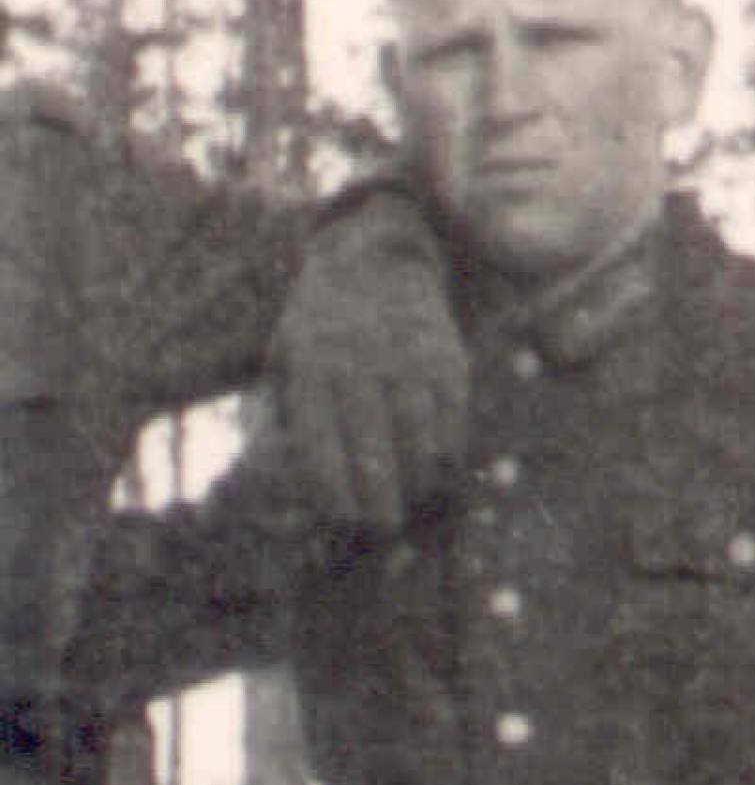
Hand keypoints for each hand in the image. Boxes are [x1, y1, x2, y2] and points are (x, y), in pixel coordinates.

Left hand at [272, 193, 467, 533]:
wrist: (379, 259)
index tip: (341, 518)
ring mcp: (408, 357)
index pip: (322, 445)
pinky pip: (451, 416)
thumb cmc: (321, 323)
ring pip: (418, 437)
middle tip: (382, 525)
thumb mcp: (284, 354)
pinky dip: (447, 447)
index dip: (333, 491)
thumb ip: (277, 412)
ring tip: (411, 497)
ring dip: (416, 478)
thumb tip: (272, 478)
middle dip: (379, 499)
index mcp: (312, 365)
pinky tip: (438, 463)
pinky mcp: (446, 355)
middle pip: (374, 449)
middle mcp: (360, 361)